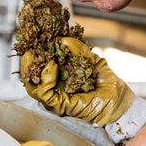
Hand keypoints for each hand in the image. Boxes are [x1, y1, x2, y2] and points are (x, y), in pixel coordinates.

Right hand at [20, 37, 134, 125]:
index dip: (35, 53)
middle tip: (28, 46)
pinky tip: (51, 65)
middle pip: (32, 76)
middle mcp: (55, 88)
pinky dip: (45, 77)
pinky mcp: (60, 105)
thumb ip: (79, 50)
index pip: (42, 66)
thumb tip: (63, 40)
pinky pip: (45, 92)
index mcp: (61, 77)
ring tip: (34, 54)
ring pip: (33, 86)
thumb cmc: (107, 83)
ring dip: (31, 68)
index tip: (34, 39)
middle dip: (27, 61)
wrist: (118, 101)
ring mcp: (56, 97)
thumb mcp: (92, 61)